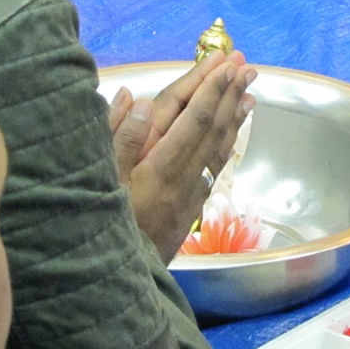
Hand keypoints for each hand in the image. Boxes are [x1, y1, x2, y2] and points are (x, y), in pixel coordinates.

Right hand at [111, 53, 256, 261]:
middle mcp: (182, 180)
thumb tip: (141, 100)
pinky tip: (230, 136)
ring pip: (218, 150)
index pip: (193, 120)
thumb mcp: (100, 183)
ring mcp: (190, 196)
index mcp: (160, 169)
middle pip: (213, 130)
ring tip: (249, 93)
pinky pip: (213, 168)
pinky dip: (226, 145)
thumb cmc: (102, 229)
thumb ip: (120, 139)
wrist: (116, 284)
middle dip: (229, 94)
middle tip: (246, 65)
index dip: (210, 89)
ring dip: (234, 118)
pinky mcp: (190, 209)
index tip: (224, 64)